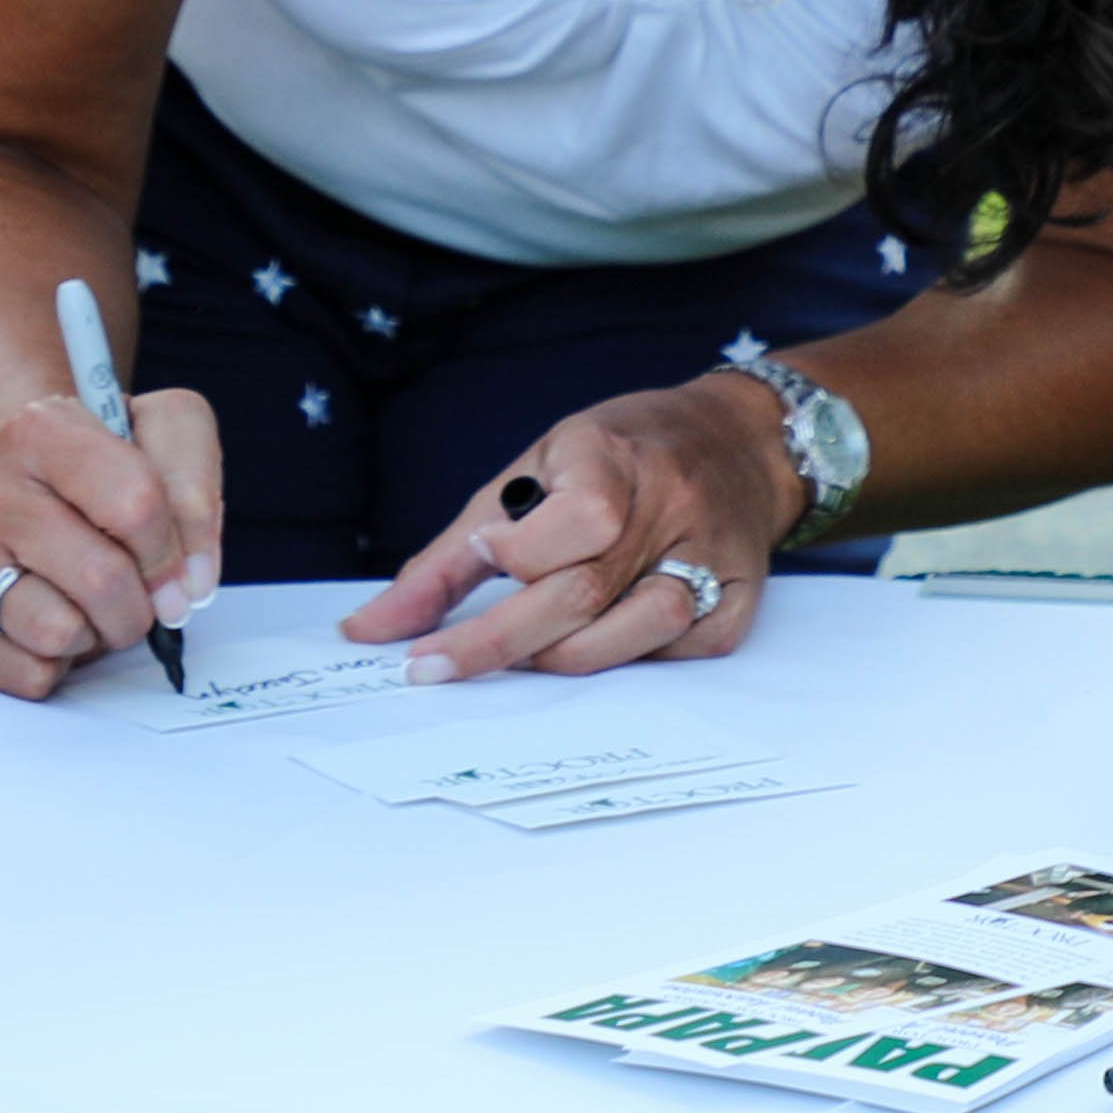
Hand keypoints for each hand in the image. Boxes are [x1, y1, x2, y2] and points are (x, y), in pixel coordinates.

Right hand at [0, 383, 224, 703]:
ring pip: (58, 632)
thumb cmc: (104, 466)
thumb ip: (193, 487)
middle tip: (136, 592)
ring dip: (96, 633)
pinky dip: (58, 663)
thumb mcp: (166, 431)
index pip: (135, 505)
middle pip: (102, 579)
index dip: (172, 550)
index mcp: (39, 429)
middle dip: (140, 603)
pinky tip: (54, 620)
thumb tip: (190, 585)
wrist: (27, 484)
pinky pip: (28, 673)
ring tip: (89, 603)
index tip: (174, 563)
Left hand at [339, 376, 789, 677]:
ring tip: (521, 653)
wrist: (740, 442)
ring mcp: (715, 556)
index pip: (577, 521)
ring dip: (562, 657)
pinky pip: (676, 654)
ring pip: (635, 632)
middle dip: (498, 642)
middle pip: (585, 593)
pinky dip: (627, 660)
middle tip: (433, 669)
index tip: (483, 557)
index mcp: (615, 454)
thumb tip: (370, 630)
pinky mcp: (742, 600)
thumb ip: (451, 556)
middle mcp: (674, 503)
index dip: (520, 553)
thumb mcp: (531, 472)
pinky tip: (602, 640)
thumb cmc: (617, 455)